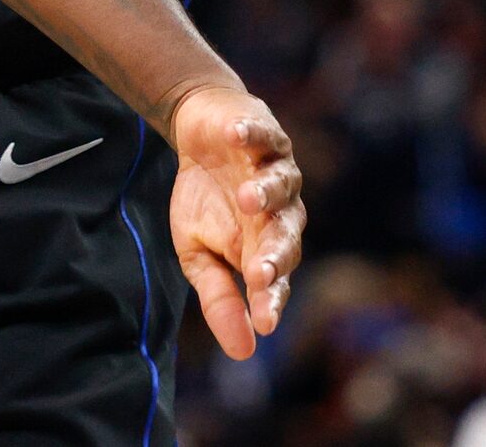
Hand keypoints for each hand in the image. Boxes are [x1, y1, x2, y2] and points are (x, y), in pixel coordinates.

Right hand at [166, 85, 303, 358]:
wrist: (202, 137)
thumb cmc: (205, 199)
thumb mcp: (198, 253)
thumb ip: (220, 297)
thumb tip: (243, 353)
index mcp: (266, 246)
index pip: (275, 278)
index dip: (271, 298)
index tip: (264, 322)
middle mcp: (282, 211)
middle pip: (286, 234)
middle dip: (274, 253)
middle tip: (260, 272)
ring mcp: (276, 169)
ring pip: (283, 184)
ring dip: (267, 192)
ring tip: (246, 198)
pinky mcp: (265, 132)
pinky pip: (264, 133)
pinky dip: (251, 134)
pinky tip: (236, 137)